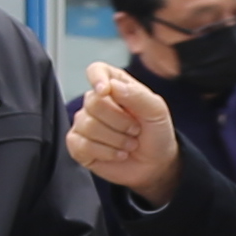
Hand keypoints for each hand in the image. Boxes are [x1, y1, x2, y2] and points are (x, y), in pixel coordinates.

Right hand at [65, 65, 182, 199]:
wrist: (155, 164)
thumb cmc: (156, 133)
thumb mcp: (156, 110)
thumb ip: (137, 94)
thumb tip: (111, 86)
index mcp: (115, 85)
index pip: (96, 71)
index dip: (97, 78)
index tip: (105, 91)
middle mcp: (96, 102)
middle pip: (93, 102)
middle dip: (120, 122)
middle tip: (135, 130)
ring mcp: (84, 123)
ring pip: (88, 126)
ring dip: (116, 140)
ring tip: (129, 144)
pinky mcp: (78, 145)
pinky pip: (81, 145)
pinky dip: (105, 153)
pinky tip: (117, 154)